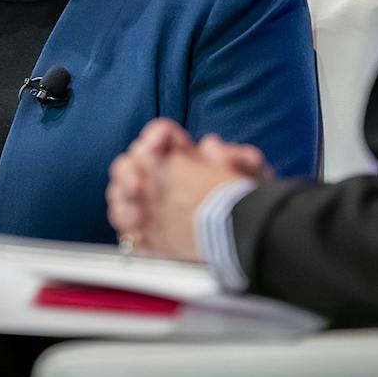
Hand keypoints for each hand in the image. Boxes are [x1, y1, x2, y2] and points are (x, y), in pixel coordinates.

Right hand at [109, 123, 271, 261]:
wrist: (252, 240)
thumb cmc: (251, 203)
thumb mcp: (254, 177)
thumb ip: (241, 158)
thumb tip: (215, 149)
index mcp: (187, 157)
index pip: (161, 136)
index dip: (155, 137)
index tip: (154, 145)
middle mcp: (165, 177)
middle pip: (133, 163)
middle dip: (129, 170)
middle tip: (136, 183)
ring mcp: (154, 204)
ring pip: (123, 193)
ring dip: (123, 198)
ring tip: (136, 212)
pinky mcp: (150, 233)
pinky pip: (127, 226)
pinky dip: (127, 225)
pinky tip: (136, 228)